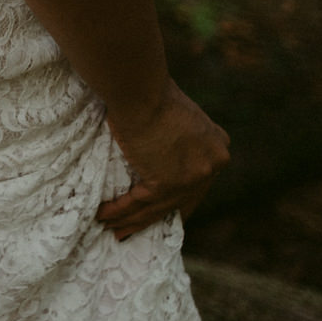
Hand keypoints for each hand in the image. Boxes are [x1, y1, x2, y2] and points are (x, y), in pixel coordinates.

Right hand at [95, 81, 229, 240]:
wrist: (140, 89)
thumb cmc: (149, 91)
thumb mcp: (176, 115)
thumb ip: (177, 136)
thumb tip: (159, 149)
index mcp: (217, 148)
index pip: (198, 184)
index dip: (178, 202)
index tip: (160, 214)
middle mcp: (212, 165)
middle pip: (179, 202)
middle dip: (154, 219)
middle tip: (132, 231)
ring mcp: (193, 176)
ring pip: (157, 208)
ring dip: (132, 221)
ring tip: (113, 230)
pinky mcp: (168, 182)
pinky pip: (140, 202)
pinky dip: (120, 211)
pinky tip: (104, 216)